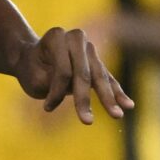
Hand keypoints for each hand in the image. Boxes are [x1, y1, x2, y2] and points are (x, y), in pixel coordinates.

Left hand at [16, 25, 133, 124]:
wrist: (30, 57)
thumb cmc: (30, 69)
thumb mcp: (32, 77)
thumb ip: (52, 83)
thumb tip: (75, 89)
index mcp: (58, 36)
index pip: (63, 69)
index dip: (56, 91)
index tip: (47, 107)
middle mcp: (77, 39)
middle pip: (84, 73)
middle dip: (85, 98)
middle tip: (87, 122)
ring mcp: (89, 50)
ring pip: (99, 77)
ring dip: (108, 98)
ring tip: (117, 115)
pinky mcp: (96, 62)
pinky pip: (108, 79)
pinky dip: (117, 93)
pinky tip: (129, 105)